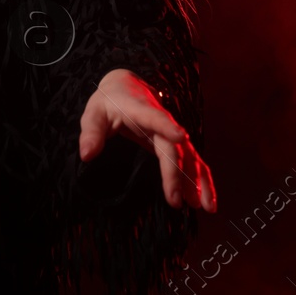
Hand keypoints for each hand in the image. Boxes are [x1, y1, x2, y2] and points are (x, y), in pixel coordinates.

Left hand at [79, 68, 216, 211]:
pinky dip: (203, 181)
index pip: (155, 118)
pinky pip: (194, 162)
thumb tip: (87, 155)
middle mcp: (163, 121)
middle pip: (173, 148)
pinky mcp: (177, 144)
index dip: (167, 126)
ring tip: (204, 207)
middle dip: (177, 174)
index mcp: (140, 109)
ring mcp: (173, 133)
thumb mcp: (94, 113)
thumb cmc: (109, 102)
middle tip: (176, 200)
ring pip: (191, 157)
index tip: (180, 137)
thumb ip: (91, 132)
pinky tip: (208, 201)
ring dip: (199, 181)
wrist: (127, 87)